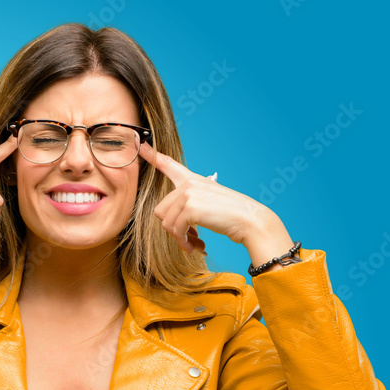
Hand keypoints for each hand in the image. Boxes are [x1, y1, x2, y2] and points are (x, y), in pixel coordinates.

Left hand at [137, 142, 280, 254]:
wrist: (249, 220)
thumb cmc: (229, 215)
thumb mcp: (207, 201)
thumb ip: (187, 203)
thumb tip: (168, 220)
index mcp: (193, 180)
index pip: (169, 165)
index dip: (152, 155)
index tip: (140, 143)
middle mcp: (188, 184)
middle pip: (161, 211)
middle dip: (172, 228)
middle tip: (188, 238)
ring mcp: (189, 194)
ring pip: (166, 223)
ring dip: (179, 238)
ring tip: (193, 243)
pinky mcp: (191, 208)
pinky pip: (176, 230)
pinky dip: (184, 242)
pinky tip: (196, 246)